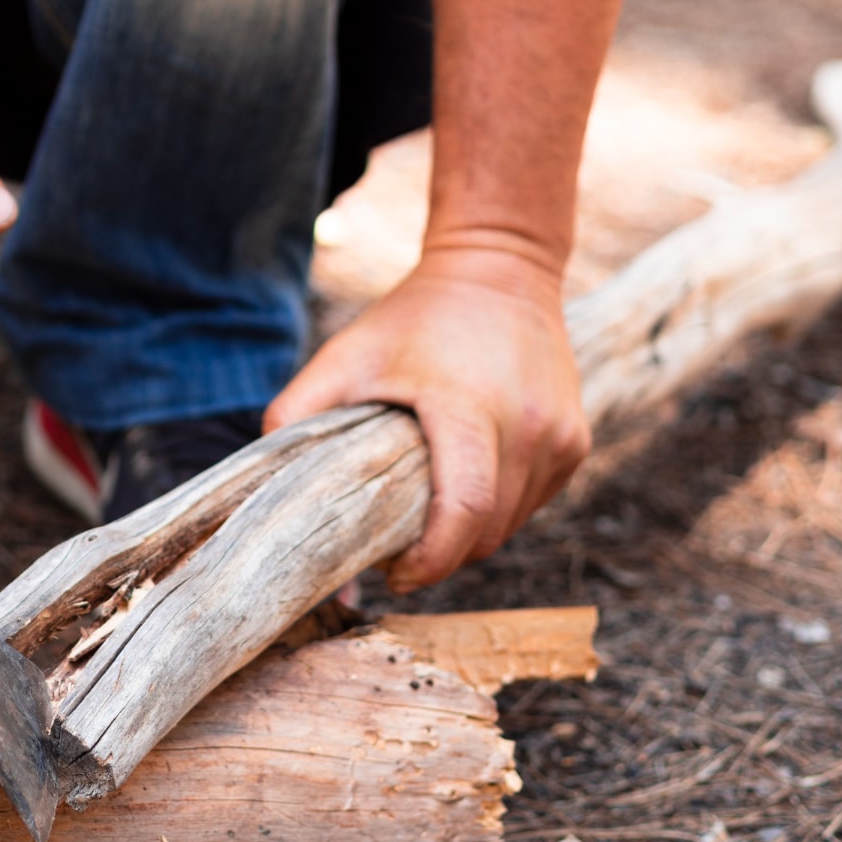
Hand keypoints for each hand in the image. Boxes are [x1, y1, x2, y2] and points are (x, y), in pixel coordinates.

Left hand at [264, 246, 589, 591]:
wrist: (499, 267)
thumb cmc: (409, 319)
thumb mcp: (341, 359)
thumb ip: (293, 421)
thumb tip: (267, 508)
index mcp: (469, 408)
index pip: (463, 513)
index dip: (427, 562)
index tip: (391, 574)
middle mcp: (529, 426)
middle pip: (484, 533)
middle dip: (439, 557)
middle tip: (395, 549)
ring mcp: (560, 437)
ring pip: (510, 525)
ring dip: (467, 536)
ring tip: (425, 515)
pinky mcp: (575, 443)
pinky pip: (530, 503)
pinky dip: (496, 511)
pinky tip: (462, 483)